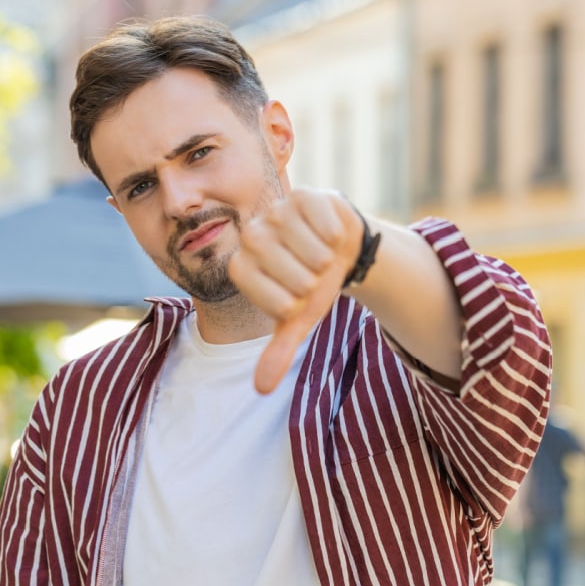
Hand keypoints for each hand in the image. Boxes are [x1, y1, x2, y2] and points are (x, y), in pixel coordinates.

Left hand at [228, 188, 363, 393]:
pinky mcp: (303, 195)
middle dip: (306, 279)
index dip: (286, 299)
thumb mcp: (298, 320)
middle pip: (280, 263)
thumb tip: (261, 390)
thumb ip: (278, 351)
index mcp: (243, 265)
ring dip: (323, 257)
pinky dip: (333, 234)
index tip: (297, 300)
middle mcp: (253, 235)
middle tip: (314, 277)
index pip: (260, 288)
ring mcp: (277, 211)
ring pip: (304, 243)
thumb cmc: (313, 285)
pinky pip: (319, 218)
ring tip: (323, 257)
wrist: (342, 251)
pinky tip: (332, 237)